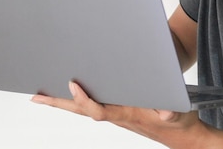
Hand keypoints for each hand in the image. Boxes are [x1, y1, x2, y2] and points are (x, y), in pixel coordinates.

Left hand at [31, 81, 203, 144]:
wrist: (185, 137)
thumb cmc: (180, 126)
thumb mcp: (178, 117)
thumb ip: (170, 113)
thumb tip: (163, 111)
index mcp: (127, 116)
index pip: (99, 110)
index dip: (84, 100)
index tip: (73, 85)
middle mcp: (118, 116)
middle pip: (82, 111)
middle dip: (59, 104)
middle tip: (37, 97)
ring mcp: (118, 115)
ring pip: (87, 108)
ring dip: (66, 102)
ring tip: (46, 94)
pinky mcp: (122, 112)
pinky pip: (97, 105)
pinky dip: (82, 99)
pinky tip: (77, 93)